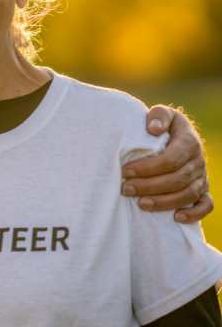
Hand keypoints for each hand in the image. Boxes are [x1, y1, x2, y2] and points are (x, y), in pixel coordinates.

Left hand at [121, 105, 211, 222]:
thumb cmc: (160, 125)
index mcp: (189, 142)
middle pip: (177, 179)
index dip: (148, 167)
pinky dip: (194, 214)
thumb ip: (158, 116)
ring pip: (188, 194)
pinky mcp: (203, 190)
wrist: (173, 135)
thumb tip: (153, 128)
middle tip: (126, 189)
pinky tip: (175, 218)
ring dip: (164, 202)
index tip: (125, 170)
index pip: (171, 159)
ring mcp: (202, 177)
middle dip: (150, 186)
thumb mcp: (160, 114)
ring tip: (140, 204)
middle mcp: (198, 161)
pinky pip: (206, 205)